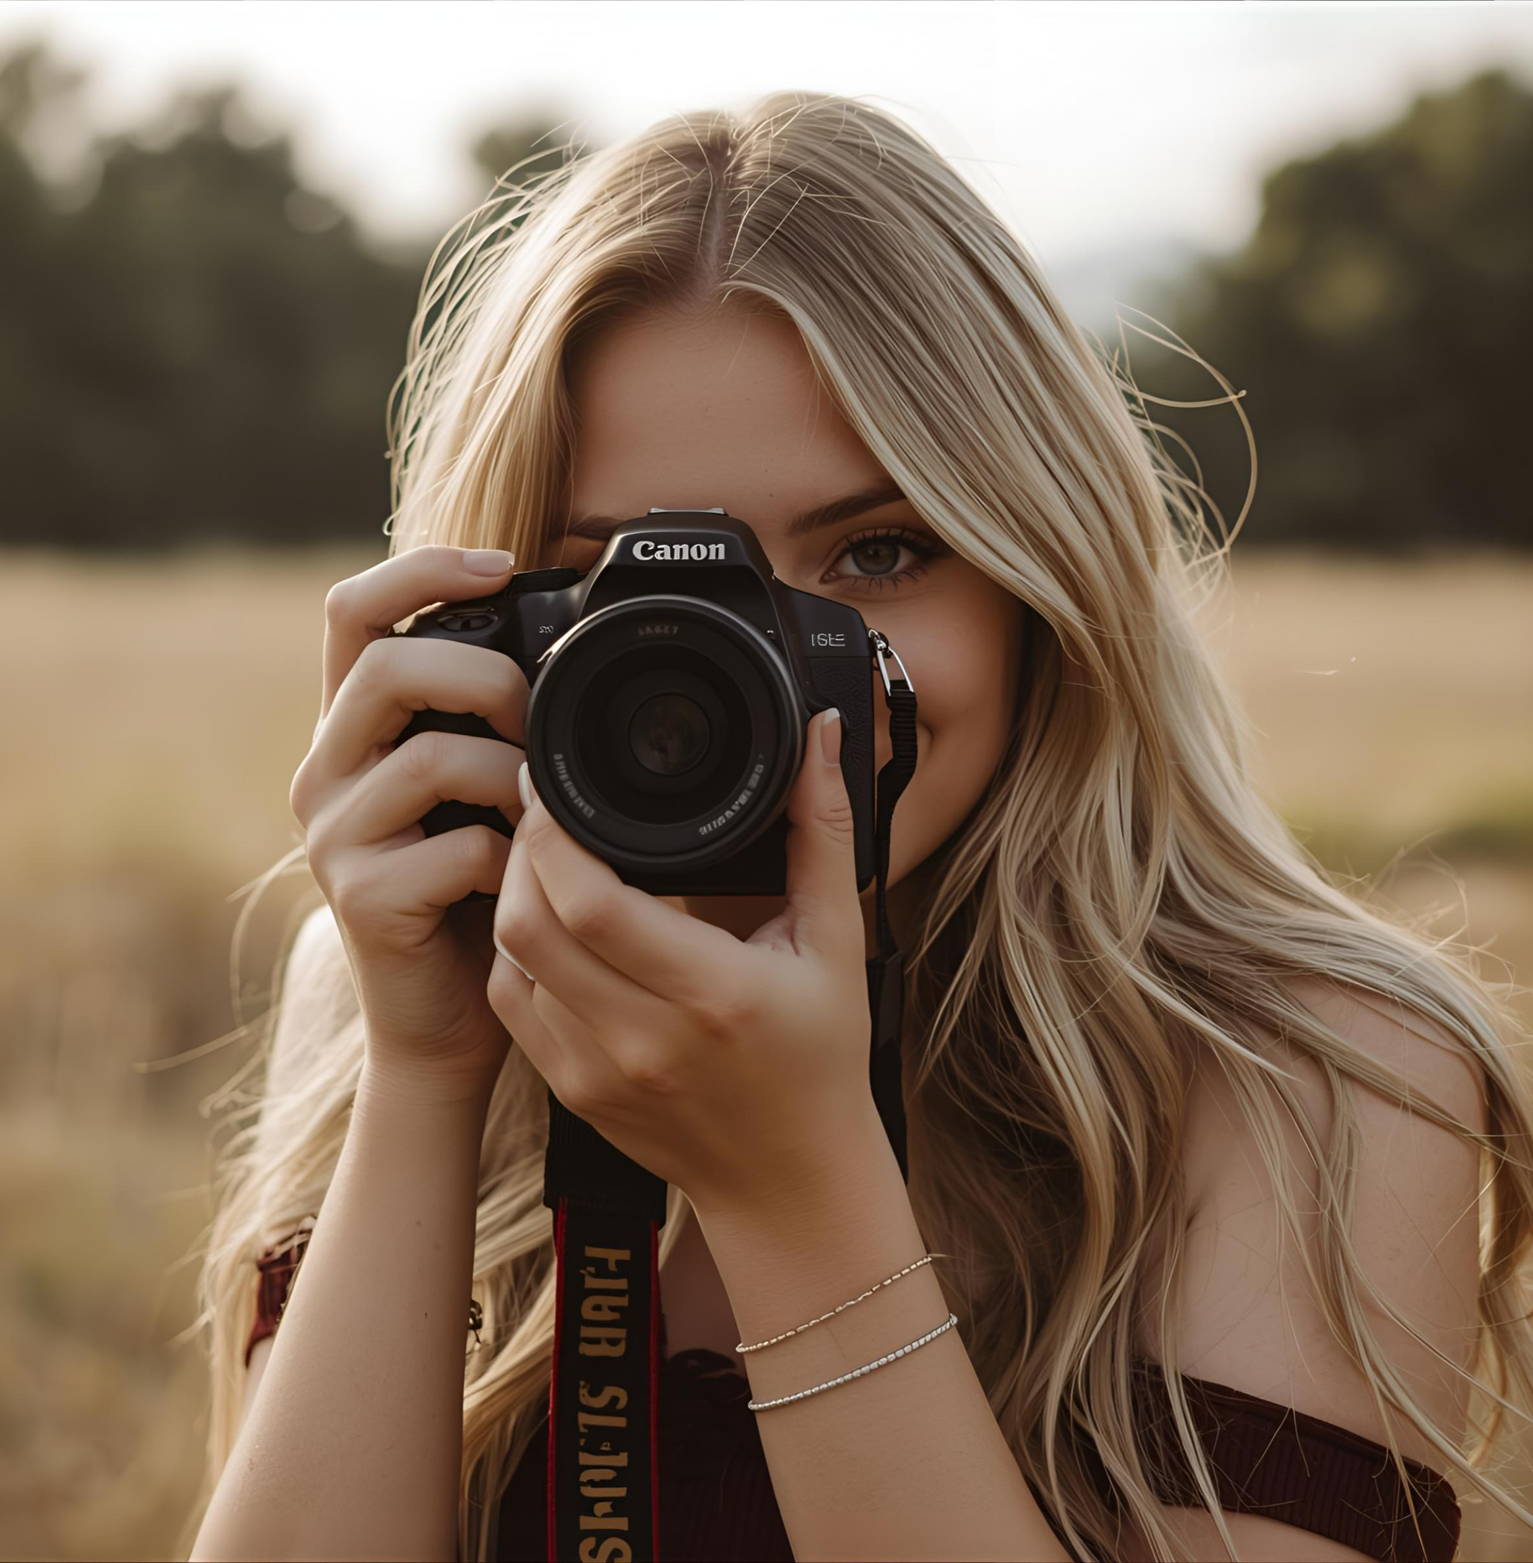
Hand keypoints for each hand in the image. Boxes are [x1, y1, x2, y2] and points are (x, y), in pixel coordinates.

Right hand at [288, 544, 530, 1104]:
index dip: (420, 569)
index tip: (501, 564)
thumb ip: (489, 723)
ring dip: (514, 778)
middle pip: (386, 668)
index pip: (352, 610)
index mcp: (355, 730)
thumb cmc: (477, 893)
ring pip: (430, 758)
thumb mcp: (478, 790)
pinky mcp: (364, 901)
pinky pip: (459, 849)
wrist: (448, 1020)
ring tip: (544, 814)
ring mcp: (336, 837)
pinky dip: (514, 857)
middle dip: (486, 679)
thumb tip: (561, 651)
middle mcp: (327, 771)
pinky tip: (524, 879)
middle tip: (538, 723)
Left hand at [487, 708, 877, 1210]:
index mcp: (712, 994)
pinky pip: (512, 1002)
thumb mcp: (837, 941)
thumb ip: (824, 830)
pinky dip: (515, 950)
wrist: (792, 1182)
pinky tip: (545, 921)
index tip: (553, 782)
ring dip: (513, 896)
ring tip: (541, 854)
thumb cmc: (822, 1059)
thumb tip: (819, 732)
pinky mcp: (571, 1092)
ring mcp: (596, 1073)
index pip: (593, 903)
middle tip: (541, 806)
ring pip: (509, 960)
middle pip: (528, 924)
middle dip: (520, 849)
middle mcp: (642, 1039)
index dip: (553, 832)